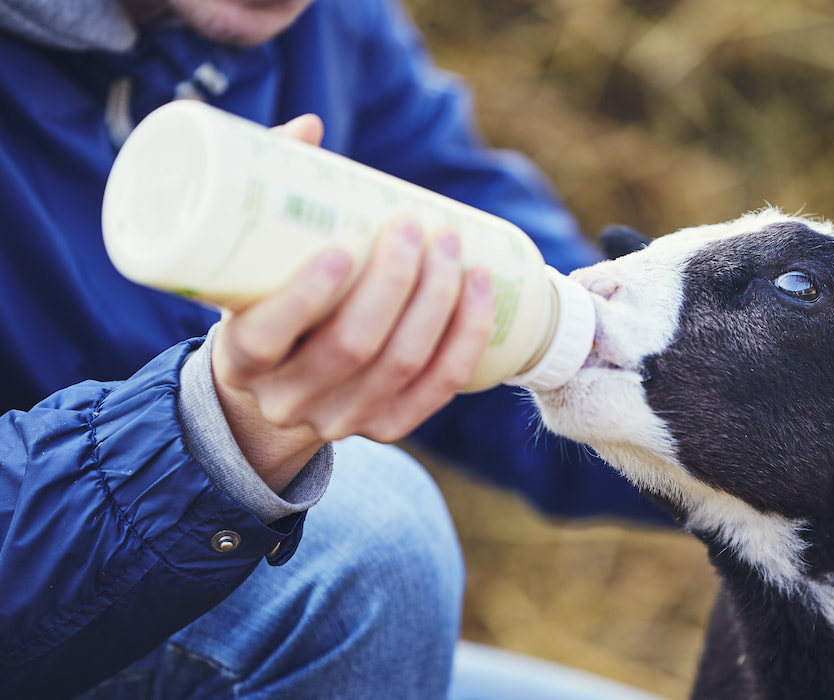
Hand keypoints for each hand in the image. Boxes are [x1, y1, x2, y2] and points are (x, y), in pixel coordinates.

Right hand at [209, 114, 495, 491]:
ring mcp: (339, 420)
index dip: (305, 299)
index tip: (341, 249)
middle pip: (350, 349)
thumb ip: (267, 191)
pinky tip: (482, 291)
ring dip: (438, 302)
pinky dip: (466, 338)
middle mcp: (286, 401)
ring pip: (401, 367)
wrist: (279, 385)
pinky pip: (437, 390)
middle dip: (394, 285)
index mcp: (239, 360)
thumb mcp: (249, 260)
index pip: (264, 338)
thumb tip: (309, 128)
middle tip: (414, 228)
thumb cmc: (265, 301)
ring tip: (452, 246)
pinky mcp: (385, 428)